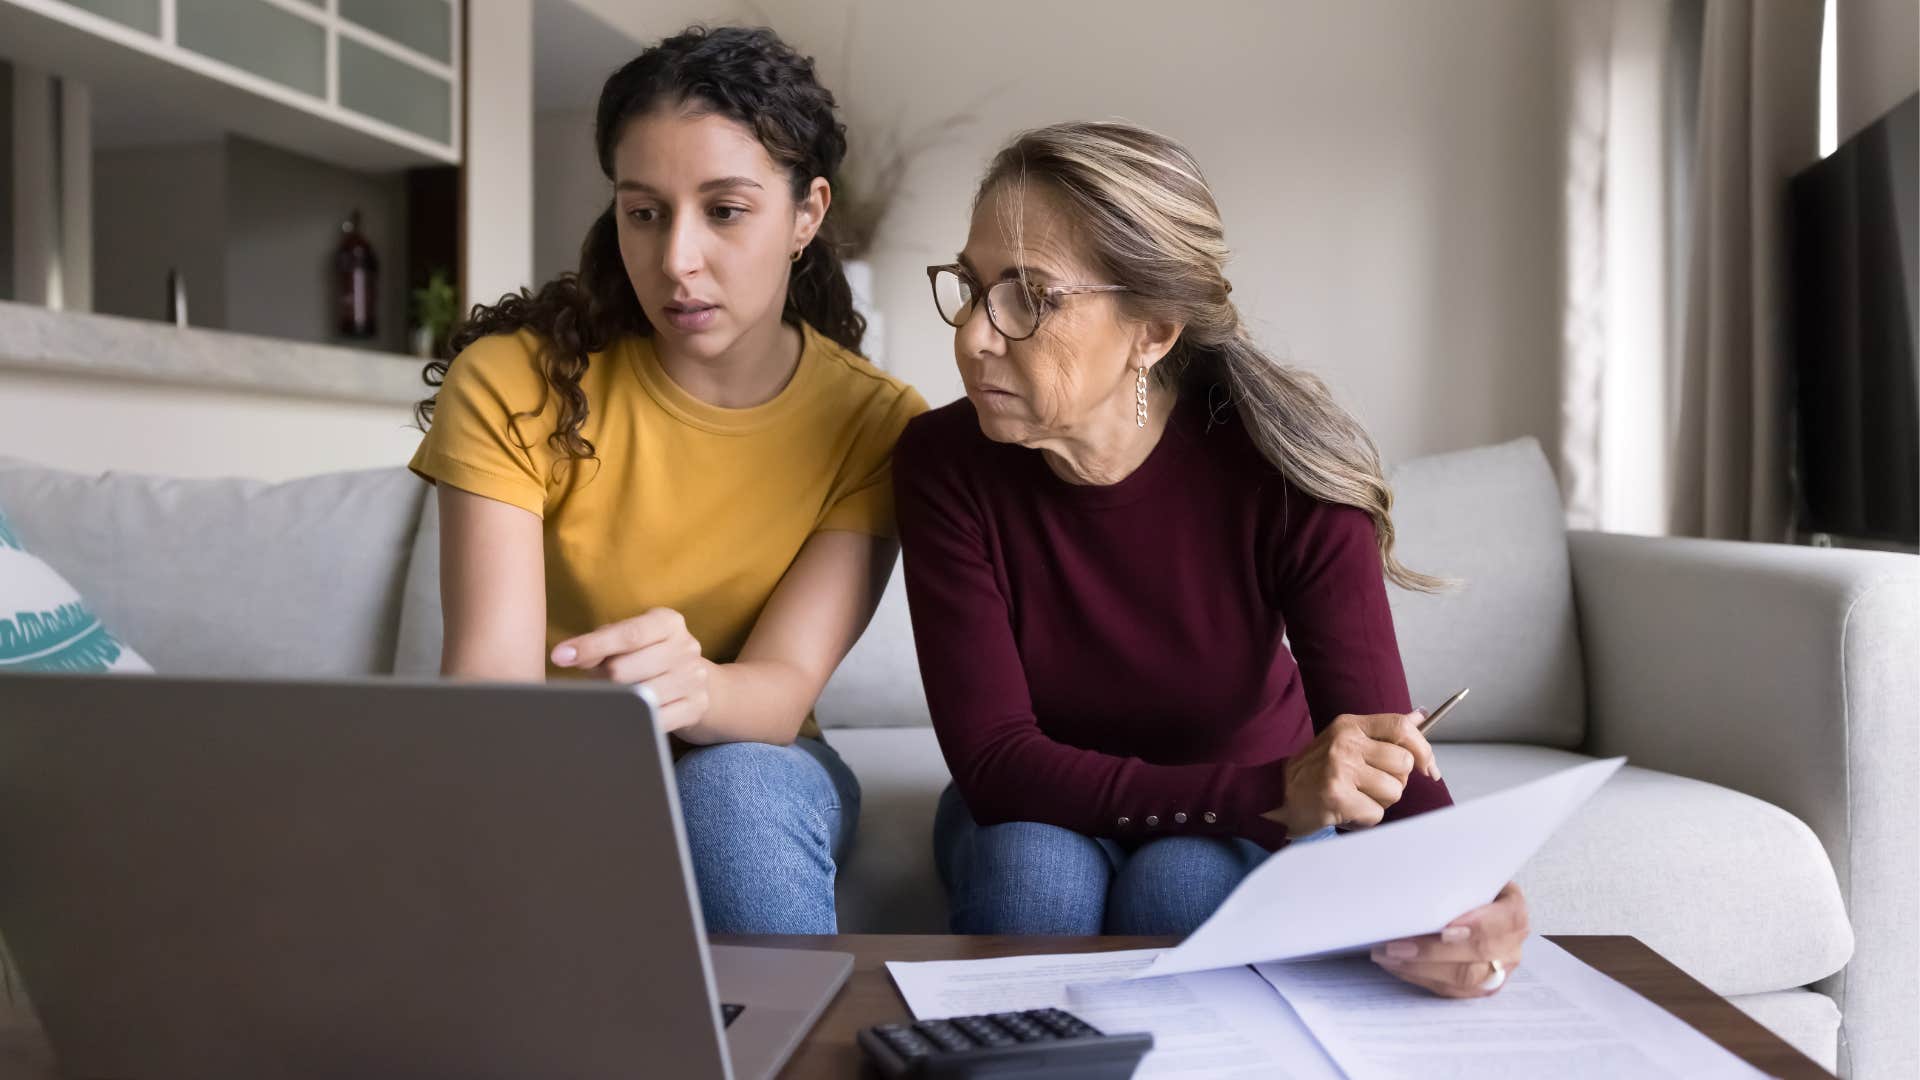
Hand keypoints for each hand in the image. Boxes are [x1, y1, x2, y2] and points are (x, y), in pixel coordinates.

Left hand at [550, 608, 711, 732]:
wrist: (691, 681)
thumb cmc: (645, 655)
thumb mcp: (625, 640)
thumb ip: (598, 643)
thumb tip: (568, 655)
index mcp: (668, 622)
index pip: (628, 634)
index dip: (591, 646)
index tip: (560, 657)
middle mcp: (686, 647)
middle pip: (625, 669)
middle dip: (602, 679)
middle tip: (600, 681)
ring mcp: (694, 678)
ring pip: (638, 696)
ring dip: (618, 700)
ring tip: (617, 694)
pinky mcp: (696, 706)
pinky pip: (655, 720)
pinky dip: (635, 720)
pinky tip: (629, 715)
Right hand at [1261, 711, 1438, 836]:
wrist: (1275, 794)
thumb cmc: (1316, 771)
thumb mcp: (1346, 740)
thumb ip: (1383, 731)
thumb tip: (1420, 715)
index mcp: (1350, 725)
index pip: (1401, 727)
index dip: (1423, 749)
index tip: (1427, 768)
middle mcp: (1345, 743)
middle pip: (1403, 764)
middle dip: (1396, 782)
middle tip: (1371, 786)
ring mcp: (1339, 768)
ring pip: (1393, 792)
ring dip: (1379, 803)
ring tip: (1355, 798)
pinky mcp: (1336, 795)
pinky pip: (1375, 813)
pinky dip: (1364, 819)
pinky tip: (1345, 811)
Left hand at [1371, 881, 1527, 997]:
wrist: (1478, 901)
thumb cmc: (1467, 883)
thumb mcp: (1470, 871)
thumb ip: (1453, 873)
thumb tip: (1415, 867)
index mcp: (1513, 910)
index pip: (1501, 921)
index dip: (1474, 928)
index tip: (1443, 929)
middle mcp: (1511, 944)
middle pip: (1478, 955)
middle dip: (1433, 952)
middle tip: (1395, 945)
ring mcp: (1498, 969)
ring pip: (1464, 979)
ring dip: (1420, 969)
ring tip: (1386, 955)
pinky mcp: (1480, 986)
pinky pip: (1451, 990)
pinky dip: (1419, 978)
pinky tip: (1395, 965)